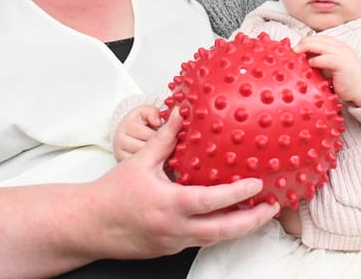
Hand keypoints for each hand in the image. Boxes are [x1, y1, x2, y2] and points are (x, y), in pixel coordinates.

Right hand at [91, 109, 280, 258]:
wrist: (88, 225)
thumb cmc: (111, 193)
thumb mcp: (139, 161)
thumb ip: (164, 138)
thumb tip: (180, 112)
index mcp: (169, 205)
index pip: (211, 202)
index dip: (237, 195)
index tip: (257, 184)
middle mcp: (174, 228)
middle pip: (223, 231)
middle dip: (252, 221)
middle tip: (271, 207)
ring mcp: (173, 242)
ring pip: (214, 239)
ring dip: (239, 228)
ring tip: (259, 214)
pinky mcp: (169, 249)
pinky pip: (200, 240)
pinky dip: (218, 231)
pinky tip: (229, 220)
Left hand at [298, 34, 360, 106]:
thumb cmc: (343, 79)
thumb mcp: (329, 66)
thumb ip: (318, 59)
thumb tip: (299, 58)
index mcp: (336, 46)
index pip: (317, 38)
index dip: (304, 41)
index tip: (293, 49)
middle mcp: (339, 47)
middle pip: (317, 39)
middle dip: (303, 43)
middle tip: (292, 51)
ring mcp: (342, 54)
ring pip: (321, 45)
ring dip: (306, 48)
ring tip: (296, 54)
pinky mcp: (343, 64)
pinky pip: (327, 58)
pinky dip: (317, 60)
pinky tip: (310, 64)